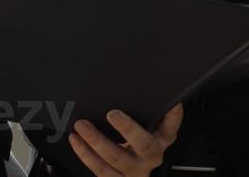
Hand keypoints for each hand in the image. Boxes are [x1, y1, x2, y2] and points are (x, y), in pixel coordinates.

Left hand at [68, 104, 183, 176]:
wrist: (134, 168)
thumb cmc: (138, 138)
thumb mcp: (147, 123)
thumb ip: (144, 108)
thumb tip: (134, 80)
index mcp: (162, 138)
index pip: (171, 125)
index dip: (173, 114)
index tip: (169, 102)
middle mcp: (151, 156)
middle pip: (143, 144)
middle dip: (127, 129)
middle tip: (112, 114)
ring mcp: (135, 170)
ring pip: (116, 158)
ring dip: (96, 141)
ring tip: (82, 125)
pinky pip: (100, 170)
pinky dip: (85, 154)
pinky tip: (76, 140)